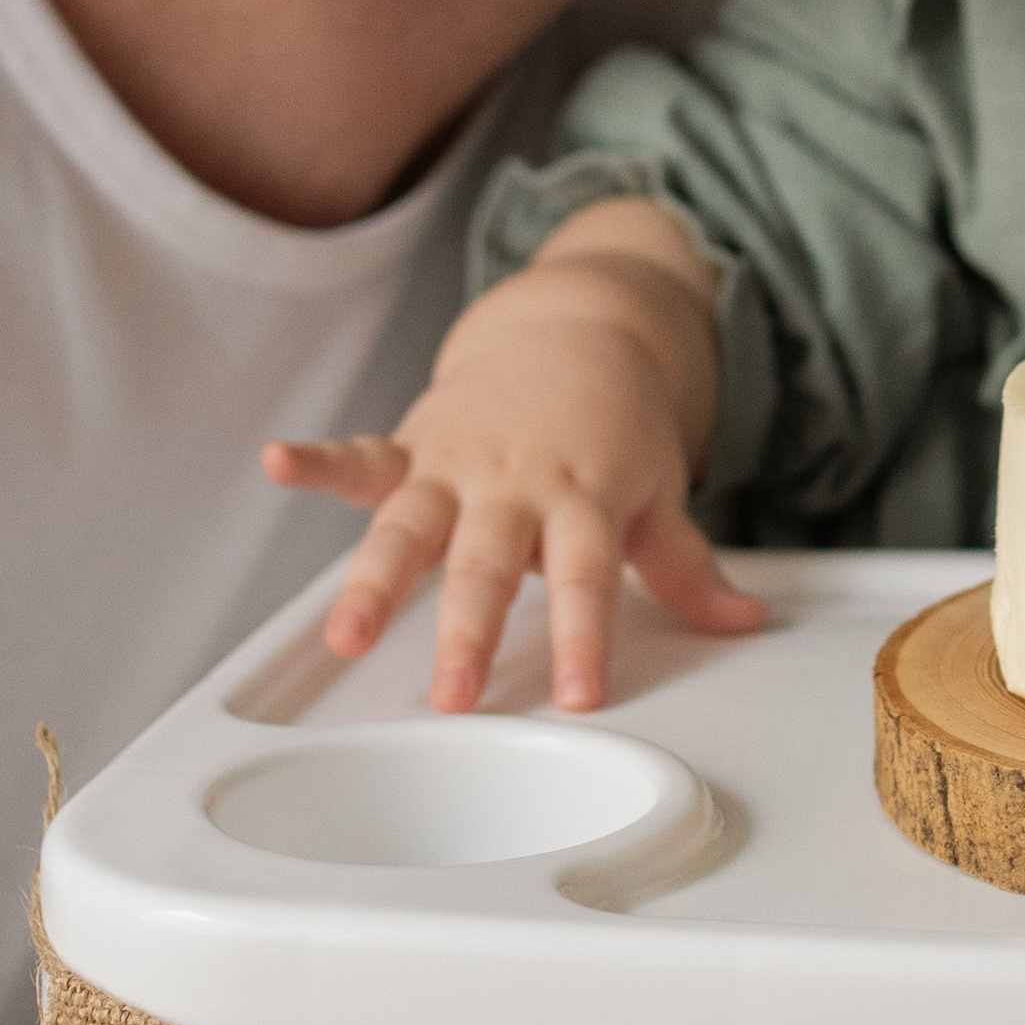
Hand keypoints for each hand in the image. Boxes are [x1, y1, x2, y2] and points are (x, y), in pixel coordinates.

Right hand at [265, 202, 762, 714]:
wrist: (579, 327)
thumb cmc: (617, 428)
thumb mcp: (661, 493)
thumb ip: (689, 567)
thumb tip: (746, 623)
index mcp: (584, 500)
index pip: (590, 580)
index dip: (586, 637)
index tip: (579, 697)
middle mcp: (517, 484)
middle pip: (489, 565)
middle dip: (468, 632)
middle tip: (453, 696)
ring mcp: (459, 464)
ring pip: (411, 527)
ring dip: (375, 582)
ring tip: (343, 636)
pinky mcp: (413, 445)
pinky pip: (361, 455)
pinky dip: (317, 460)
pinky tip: (277, 462)